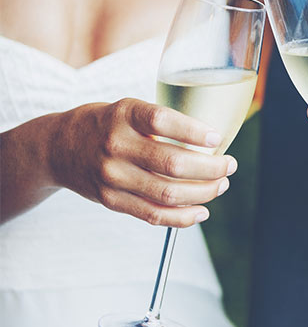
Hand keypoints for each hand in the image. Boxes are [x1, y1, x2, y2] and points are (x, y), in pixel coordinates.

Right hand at [48, 98, 235, 226]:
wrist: (58, 148)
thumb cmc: (106, 125)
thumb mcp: (129, 109)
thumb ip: (162, 123)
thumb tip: (213, 141)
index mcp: (124, 115)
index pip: (163, 121)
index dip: (195, 131)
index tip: (217, 137)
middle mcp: (116, 145)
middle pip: (172, 163)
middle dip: (211, 168)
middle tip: (230, 165)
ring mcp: (113, 176)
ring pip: (168, 193)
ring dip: (204, 192)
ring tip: (221, 185)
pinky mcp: (112, 200)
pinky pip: (154, 215)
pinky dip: (183, 216)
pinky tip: (202, 210)